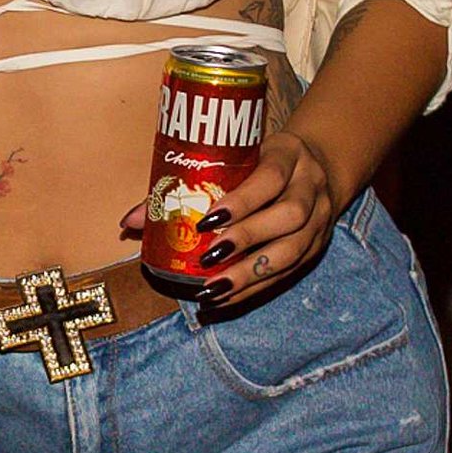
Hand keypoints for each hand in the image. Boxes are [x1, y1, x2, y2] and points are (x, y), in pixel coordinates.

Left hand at [190, 130, 337, 307]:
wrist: (318, 165)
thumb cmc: (261, 161)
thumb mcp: (236, 157)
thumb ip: (185, 185)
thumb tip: (131, 221)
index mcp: (289, 155)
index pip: (270, 177)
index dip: (242, 200)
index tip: (206, 220)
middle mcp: (311, 187)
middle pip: (289, 216)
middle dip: (247, 239)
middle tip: (208, 258)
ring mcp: (320, 219)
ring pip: (294, 250)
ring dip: (252, 272)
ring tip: (214, 287)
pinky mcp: (318, 247)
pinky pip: (289, 272)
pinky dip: (256, 287)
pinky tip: (227, 297)